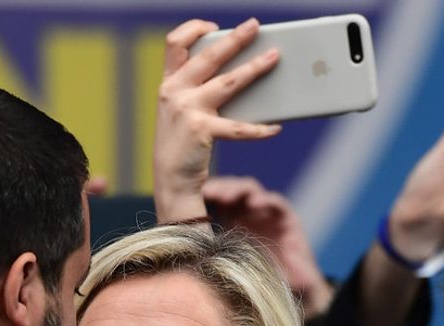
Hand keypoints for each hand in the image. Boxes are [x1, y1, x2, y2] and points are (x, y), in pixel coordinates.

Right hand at [154, 19, 281, 223]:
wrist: (170, 180)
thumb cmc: (182, 143)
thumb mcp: (182, 111)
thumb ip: (199, 90)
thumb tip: (242, 72)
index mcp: (168, 84)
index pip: (174, 43)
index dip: (194, 29)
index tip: (214, 27)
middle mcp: (174, 92)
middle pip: (209, 55)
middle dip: (235, 38)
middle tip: (255, 26)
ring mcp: (187, 110)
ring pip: (228, 82)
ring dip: (254, 68)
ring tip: (274, 58)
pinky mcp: (202, 130)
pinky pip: (238, 127)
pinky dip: (259, 128)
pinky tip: (275, 127)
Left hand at [202, 176, 334, 317]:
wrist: (294, 292)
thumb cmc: (256, 282)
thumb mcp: (227, 266)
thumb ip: (209, 253)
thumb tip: (179, 249)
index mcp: (229, 222)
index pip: (214, 200)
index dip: (203, 196)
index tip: (188, 196)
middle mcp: (247, 214)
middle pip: (229, 191)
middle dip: (218, 189)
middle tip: (206, 191)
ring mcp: (266, 214)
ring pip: (250, 191)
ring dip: (237, 190)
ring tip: (226, 196)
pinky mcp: (286, 218)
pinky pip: (275, 203)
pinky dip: (265, 200)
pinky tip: (254, 203)